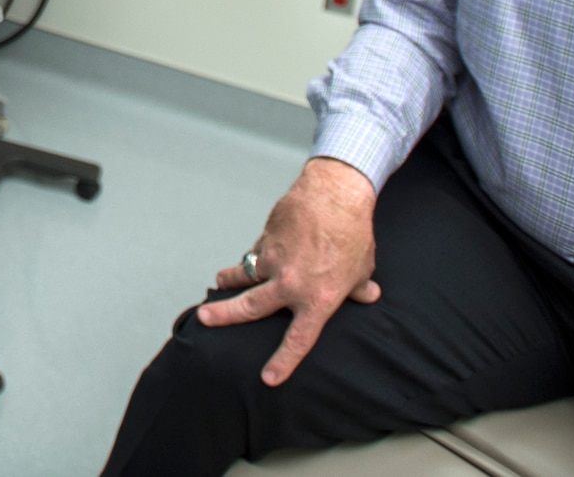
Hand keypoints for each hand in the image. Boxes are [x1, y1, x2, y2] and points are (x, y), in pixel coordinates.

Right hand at [199, 158, 380, 385]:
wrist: (334, 195)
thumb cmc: (353, 233)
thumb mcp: (362, 267)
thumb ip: (358, 287)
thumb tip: (368, 296)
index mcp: (318, 300)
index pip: (298, 340)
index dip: (283, 362)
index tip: (268, 378)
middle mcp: (291, 284)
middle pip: (250, 307)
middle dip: (224, 315)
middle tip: (204, 319)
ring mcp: (274, 260)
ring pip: (244, 274)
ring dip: (229, 280)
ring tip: (219, 284)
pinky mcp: (267, 238)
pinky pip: (256, 252)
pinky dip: (254, 255)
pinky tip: (255, 254)